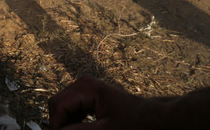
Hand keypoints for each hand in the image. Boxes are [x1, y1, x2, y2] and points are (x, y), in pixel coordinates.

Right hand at [48, 76, 165, 129]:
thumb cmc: (135, 123)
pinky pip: (71, 109)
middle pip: (58, 104)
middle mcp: (82, 84)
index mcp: (86, 87)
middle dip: (60, 122)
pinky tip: (81, 129)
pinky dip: (73, 121)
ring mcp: (84, 89)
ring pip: (62, 107)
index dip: (56, 124)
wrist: (153, 118)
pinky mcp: (87, 96)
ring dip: (66, 123)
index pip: (58, 105)